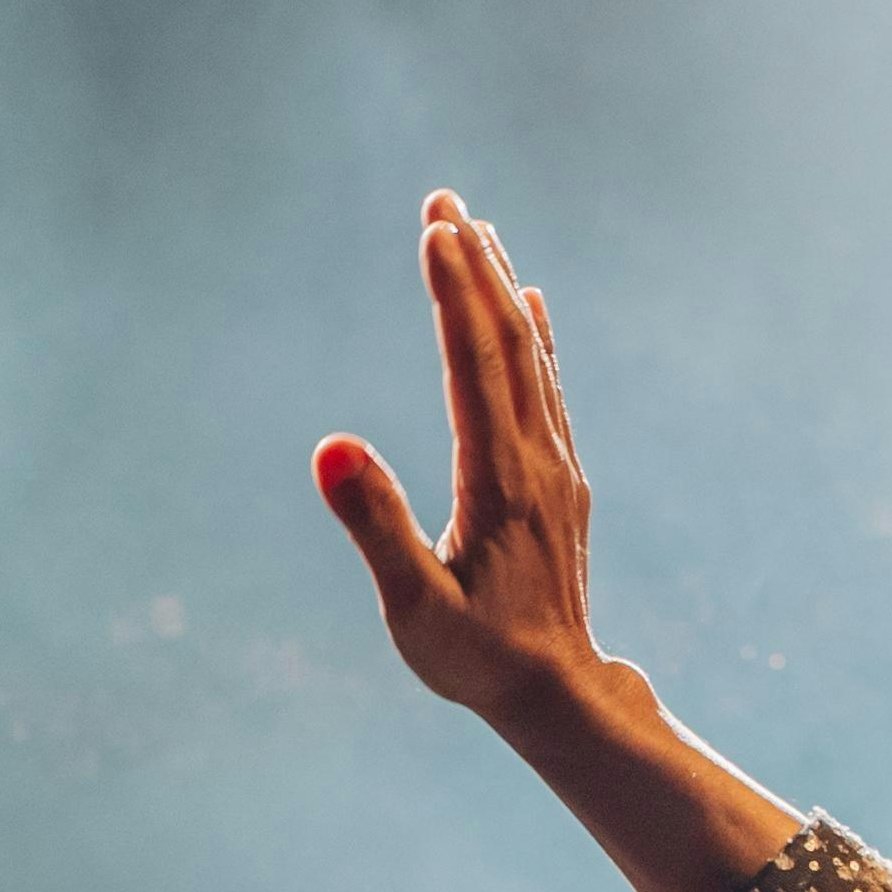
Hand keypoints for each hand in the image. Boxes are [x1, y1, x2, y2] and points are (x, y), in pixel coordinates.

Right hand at [314, 191, 616, 731]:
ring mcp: (555, 465)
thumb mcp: (413, 607)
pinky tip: (527, 305)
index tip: (433, 226)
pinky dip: (533, 335)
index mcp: (498, 477)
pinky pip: (547, 385)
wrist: (557, 693)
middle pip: (508, 340)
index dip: (453, 291)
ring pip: (532, 356)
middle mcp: (536, 457)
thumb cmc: (475, 658)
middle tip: (444, 198)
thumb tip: (331, 448)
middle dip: (475, 265)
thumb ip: (374, 526)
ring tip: (476, 230)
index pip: (473, 362)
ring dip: (502, 288)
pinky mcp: (561, 479)